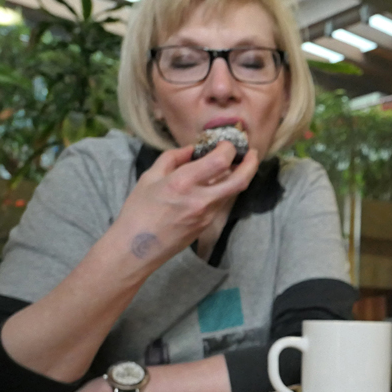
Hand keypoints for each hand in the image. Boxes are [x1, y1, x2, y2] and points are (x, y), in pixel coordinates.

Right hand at [111, 142, 259, 270]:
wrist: (137, 248)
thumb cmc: (138, 211)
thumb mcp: (149, 177)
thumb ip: (173, 159)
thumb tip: (192, 149)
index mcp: (183, 183)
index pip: (220, 161)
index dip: (228, 149)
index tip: (225, 143)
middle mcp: (200, 199)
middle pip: (240, 180)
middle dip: (251, 164)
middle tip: (253, 153)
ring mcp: (207, 215)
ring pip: (233, 192)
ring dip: (239, 176)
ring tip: (236, 164)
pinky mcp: (207, 225)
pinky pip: (221, 202)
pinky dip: (224, 189)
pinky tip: (218, 182)